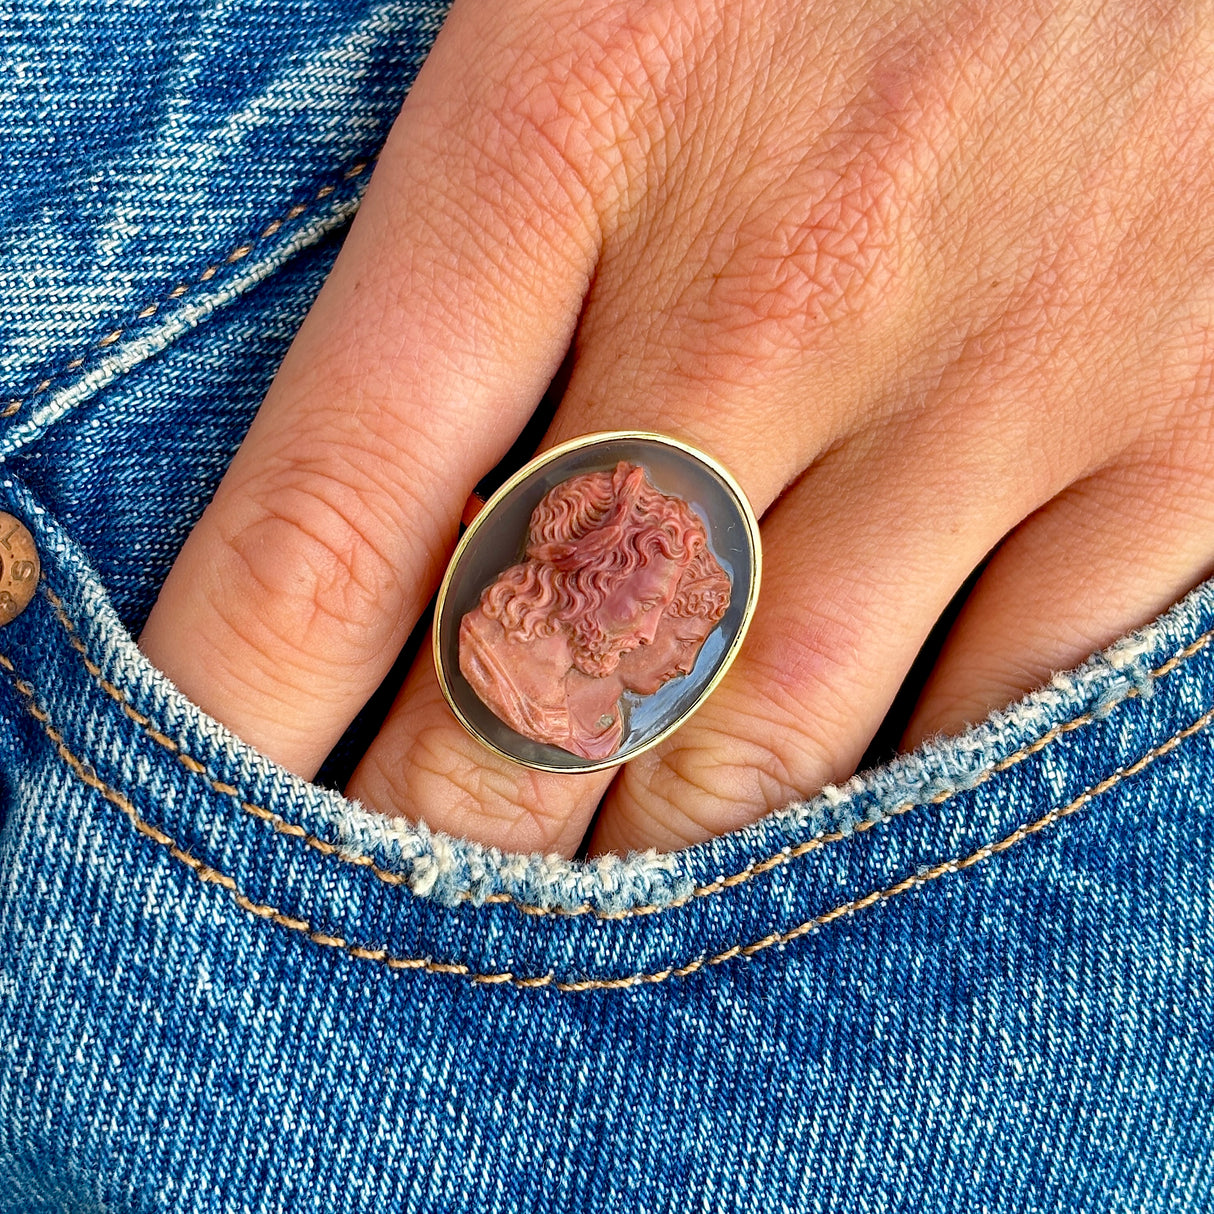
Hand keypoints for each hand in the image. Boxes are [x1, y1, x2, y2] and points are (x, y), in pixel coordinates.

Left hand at [138, 0, 1213, 857]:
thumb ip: (487, 241)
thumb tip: (399, 496)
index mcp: (583, 111)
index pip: (333, 519)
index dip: (236, 713)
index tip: (202, 808)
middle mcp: (785, 276)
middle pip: (539, 674)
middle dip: (445, 837)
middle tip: (396, 912)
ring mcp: (1003, 371)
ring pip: (766, 742)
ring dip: (651, 860)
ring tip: (584, 903)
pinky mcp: (1188, 436)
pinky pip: (991, 713)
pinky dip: (882, 807)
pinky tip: (816, 822)